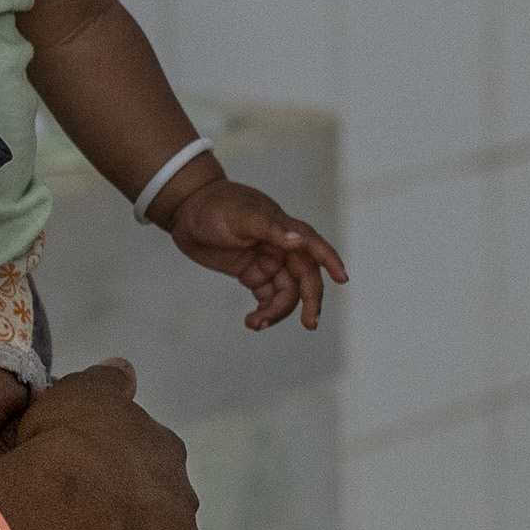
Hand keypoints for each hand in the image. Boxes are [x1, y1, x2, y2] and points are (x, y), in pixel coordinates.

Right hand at [0, 359, 195, 529]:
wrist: (71, 496)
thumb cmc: (69, 439)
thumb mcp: (83, 391)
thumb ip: (106, 383)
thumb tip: (125, 370)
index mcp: (163, 453)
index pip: (151, 469)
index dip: (121, 481)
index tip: (92, 492)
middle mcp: (181, 499)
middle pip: (161, 517)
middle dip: (135, 528)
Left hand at [163, 173, 348, 331]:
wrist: (186, 209)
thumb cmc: (215, 205)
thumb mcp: (242, 215)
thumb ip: (271, 230)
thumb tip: (297, 242)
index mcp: (284, 228)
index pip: (314, 246)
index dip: (331, 262)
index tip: (343, 280)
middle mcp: (282, 247)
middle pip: (304, 278)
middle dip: (309, 301)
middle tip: (310, 324)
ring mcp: (268, 261)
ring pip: (286, 293)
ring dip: (277, 312)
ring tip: (256, 323)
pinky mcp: (252, 273)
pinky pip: (267, 297)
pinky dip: (264, 311)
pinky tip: (252, 321)